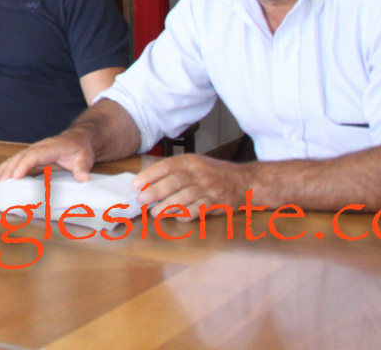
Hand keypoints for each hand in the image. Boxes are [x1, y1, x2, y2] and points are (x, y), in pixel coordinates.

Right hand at [0, 130, 96, 183]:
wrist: (78, 139)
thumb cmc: (80, 148)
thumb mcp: (85, 157)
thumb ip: (82, 167)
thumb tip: (84, 178)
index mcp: (51, 147)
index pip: (34, 155)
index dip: (24, 165)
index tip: (15, 176)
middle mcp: (39, 147)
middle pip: (20, 157)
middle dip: (8, 169)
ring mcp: (33, 151)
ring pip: (15, 159)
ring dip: (3, 169)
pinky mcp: (31, 157)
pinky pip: (16, 162)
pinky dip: (5, 169)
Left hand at [132, 155, 253, 215]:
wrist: (244, 181)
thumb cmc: (212, 173)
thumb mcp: (194, 164)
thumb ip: (174, 171)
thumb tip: (147, 183)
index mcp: (190, 161)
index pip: (167, 166)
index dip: (150, 175)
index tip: (136, 184)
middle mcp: (199, 173)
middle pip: (175, 182)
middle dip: (156, 191)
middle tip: (141, 200)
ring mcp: (209, 188)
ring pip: (185, 198)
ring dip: (168, 206)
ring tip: (155, 213)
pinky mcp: (217, 202)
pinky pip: (199, 210)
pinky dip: (187, 215)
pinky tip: (178, 218)